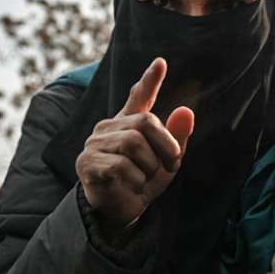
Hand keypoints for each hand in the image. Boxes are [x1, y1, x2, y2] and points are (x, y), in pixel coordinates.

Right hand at [76, 57, 194, 228]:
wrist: (120, 211)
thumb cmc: (143, 182)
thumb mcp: (167, 161)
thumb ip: (176, 137)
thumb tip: (186, 111)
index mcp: (129, 123)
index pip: (139, 96)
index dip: (150, 80)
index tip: (161, 62)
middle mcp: (109, 127)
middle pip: (146, 123)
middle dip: (166, 146)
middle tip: (172, 165)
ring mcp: (95, 143)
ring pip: (133, 144)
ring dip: (149, 166)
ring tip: (145, 178)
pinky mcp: (87, 163)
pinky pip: (120, 165)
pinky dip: (135, 179)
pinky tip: (132, 185)